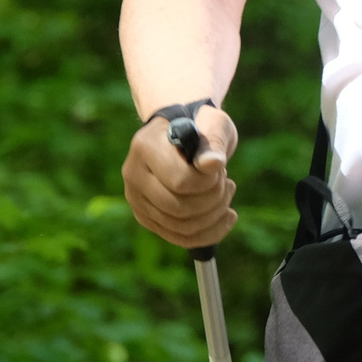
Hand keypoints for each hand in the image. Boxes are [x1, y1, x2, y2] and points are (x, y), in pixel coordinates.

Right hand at [121, 103, 239, 248]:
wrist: (184, 133)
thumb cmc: (201, 125)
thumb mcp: (214, 123)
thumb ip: (214, 142)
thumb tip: (212, 164)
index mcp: (145, 147)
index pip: (180, 182)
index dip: (208, 182)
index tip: (220, 167)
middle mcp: (133, 174)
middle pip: (178, 209)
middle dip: (214, 199)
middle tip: (227, 182)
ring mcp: (136, 198)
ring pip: (180, 227)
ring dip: (214, 215)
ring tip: (227, 192)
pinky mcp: (146, 216)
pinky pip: (180, 238)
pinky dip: (210, 232)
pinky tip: (227, 216)